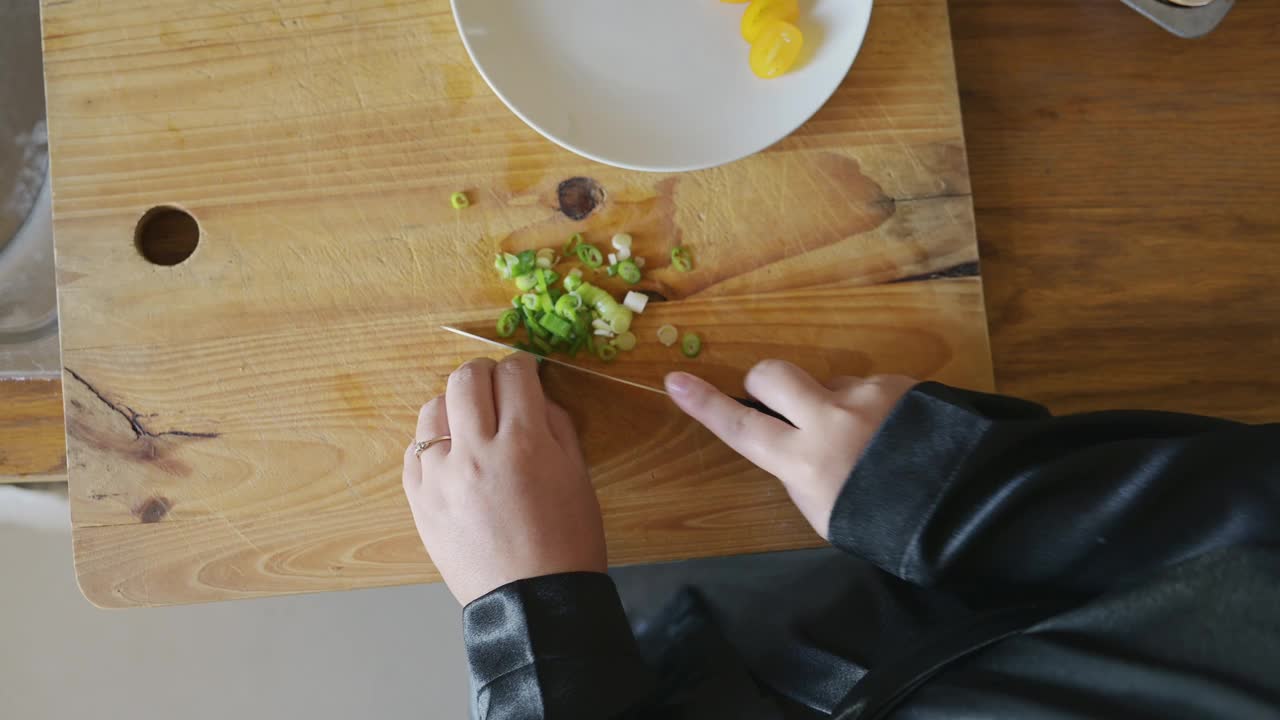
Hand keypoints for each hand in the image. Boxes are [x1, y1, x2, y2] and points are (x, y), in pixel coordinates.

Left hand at [403, 354, 606, 604]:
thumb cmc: (567, 542)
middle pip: (466, 379)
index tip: (525, 374)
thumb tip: (534, 396)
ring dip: (454, 405)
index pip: (515, 374)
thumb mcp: (578, 476)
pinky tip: (452, 455)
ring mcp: (440, 477)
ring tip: (470, 422)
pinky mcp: (418, 501)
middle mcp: (475, 452)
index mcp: (524, 443)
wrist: (532, 603)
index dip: (523, 366)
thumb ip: (556, 426)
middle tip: (497, 386)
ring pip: (432, 408)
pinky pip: (414, 450)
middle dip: (485, 373)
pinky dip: (433, 443)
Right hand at [665, 362, 915, 538]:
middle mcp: (830, 419)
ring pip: (829, 382)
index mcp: (805, 462)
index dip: (704, 405)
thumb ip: (801, 472)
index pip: (741, 428)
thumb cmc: (891, 527)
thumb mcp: (828, 514)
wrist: (972, 508)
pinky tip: (898, 435)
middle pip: (773, 374)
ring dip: (833, 403)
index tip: (676, 381)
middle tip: (778, 404)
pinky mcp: (902, 385)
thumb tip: (794, 442)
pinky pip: (871, 387)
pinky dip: (873, 407)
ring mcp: (868, 396)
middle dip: (765, 384)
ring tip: (868, 442)